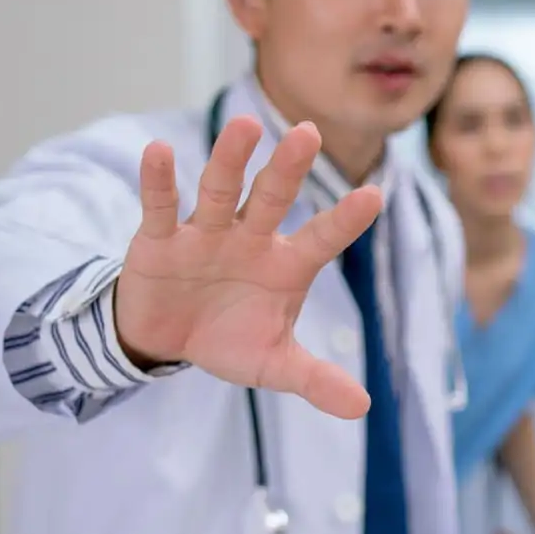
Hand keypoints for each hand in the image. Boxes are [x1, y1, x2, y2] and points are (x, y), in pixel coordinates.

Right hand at [113, 116, 383, 419]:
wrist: (165, 339)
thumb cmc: (228, 338)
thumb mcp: (272, 364)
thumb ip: (314, 379)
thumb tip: (362, 407)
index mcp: (286, 265)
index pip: (321, 239)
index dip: (345, 221)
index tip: (375, 196)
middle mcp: (250, 238)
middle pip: (272, 198)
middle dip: (288, 169)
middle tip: (308, 133)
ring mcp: (206, 233)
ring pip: (221, 191)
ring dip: (230, 160)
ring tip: (245, 126)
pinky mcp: (160, 239)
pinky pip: (161, 206)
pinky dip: (159, 181)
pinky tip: (160, 152)